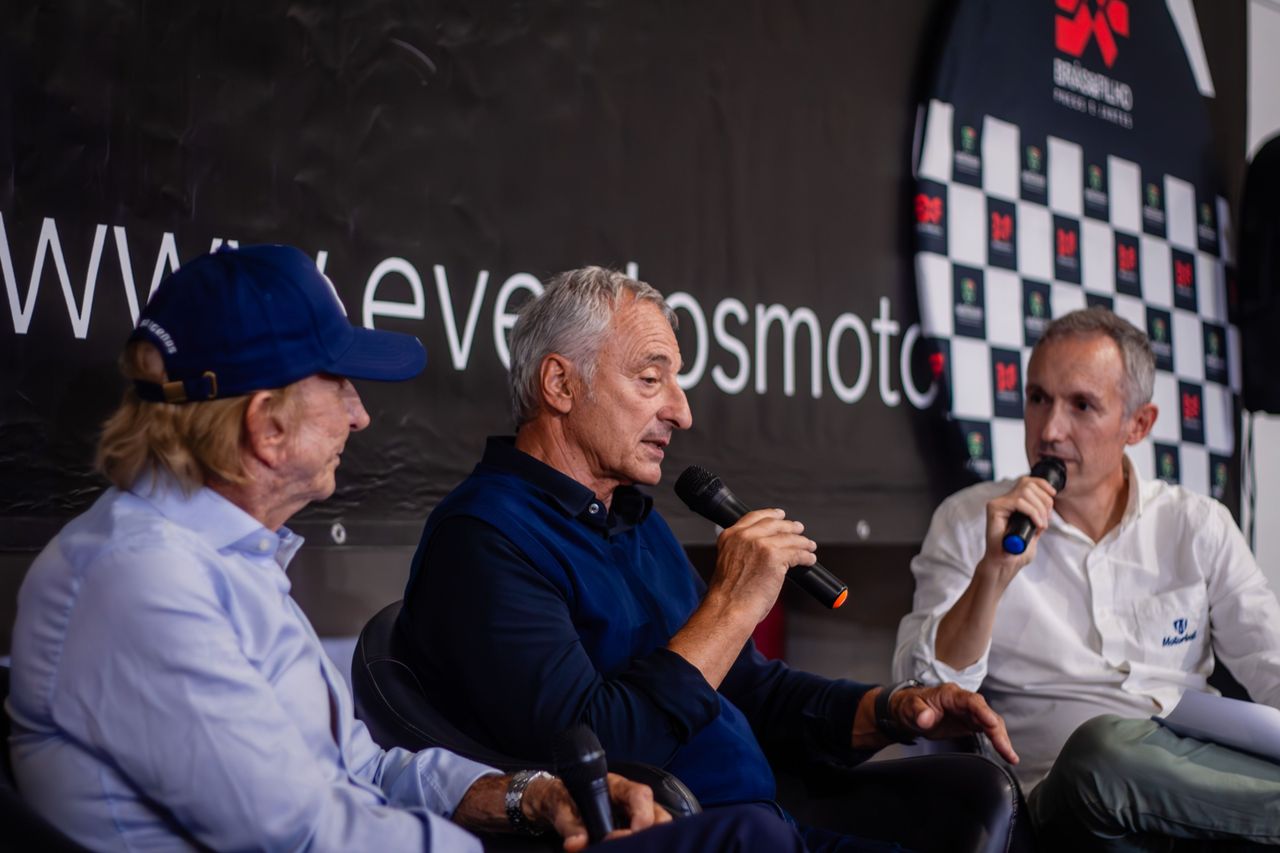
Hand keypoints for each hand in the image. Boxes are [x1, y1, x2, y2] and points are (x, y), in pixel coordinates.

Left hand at [524, 773, 671, 850]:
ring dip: (647, 840)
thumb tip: (576, 844)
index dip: (642, 815)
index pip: (640, 795)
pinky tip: (628, 849)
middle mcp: (631, 801)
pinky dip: (640, 844)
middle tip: (630, 847)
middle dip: (652, 832)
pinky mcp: (629, 830)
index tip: (628, 834)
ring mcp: (633, 817)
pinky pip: (643, 837)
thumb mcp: (562, 809)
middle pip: (658, 813)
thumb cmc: (563, 799)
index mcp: (617, 787)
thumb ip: (570, 826)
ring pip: (655, 828)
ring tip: (629, 849)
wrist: (556, 802)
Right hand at [708, 508, 816, 625]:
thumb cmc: (728, 595)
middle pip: (774, 524)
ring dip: (802, 542)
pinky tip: (809, 559)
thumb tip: (761, 549)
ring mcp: (760, 545)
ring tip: (809, 546)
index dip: (770, 514)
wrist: (728, 608)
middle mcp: (744, 536)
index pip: (754, 517)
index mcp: (730, 536)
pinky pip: (797, 554)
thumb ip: (741, 550)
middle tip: (798, 529)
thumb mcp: (728, 563)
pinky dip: (806, 557)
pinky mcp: (775, 557)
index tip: (780, 515)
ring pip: (789, 538)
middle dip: (790, 526)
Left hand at [890, 683, 1018, 764]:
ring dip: (1001, 739)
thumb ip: (918, 712)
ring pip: (991, 723)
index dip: (983, 712)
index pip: (971, 701)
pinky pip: (989, 731)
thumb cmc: (910, 705)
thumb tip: (926, 718)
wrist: (909, 711)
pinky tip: (1007, 753)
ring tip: (1010, 756)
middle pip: (986, 713)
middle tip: (1006, 749)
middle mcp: (964, 702)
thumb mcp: (909, 708)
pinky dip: (998, 741)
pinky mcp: (971, 723)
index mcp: (951, 694)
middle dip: (998, 731)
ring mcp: (969, 713)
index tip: (992, 724)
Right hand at [979, 475, 1056, 584]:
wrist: (1004, 565)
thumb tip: (1048, 505)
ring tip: (1042, 525)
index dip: (1043, 485)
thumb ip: (1039, 517)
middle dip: (1045, 500)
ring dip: (1040, 508)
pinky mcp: (994, 509)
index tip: (1053, 495)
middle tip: (1047, 520)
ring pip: (1025, 491)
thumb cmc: (1016, 551)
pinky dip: (1032, 512)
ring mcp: (998, 504)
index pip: (1027, 482)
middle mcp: (1004, 501)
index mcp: (1012, 503)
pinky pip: (1019, 502)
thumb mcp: (1034, 531)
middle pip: (1028, 484)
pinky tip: (1037, 524)